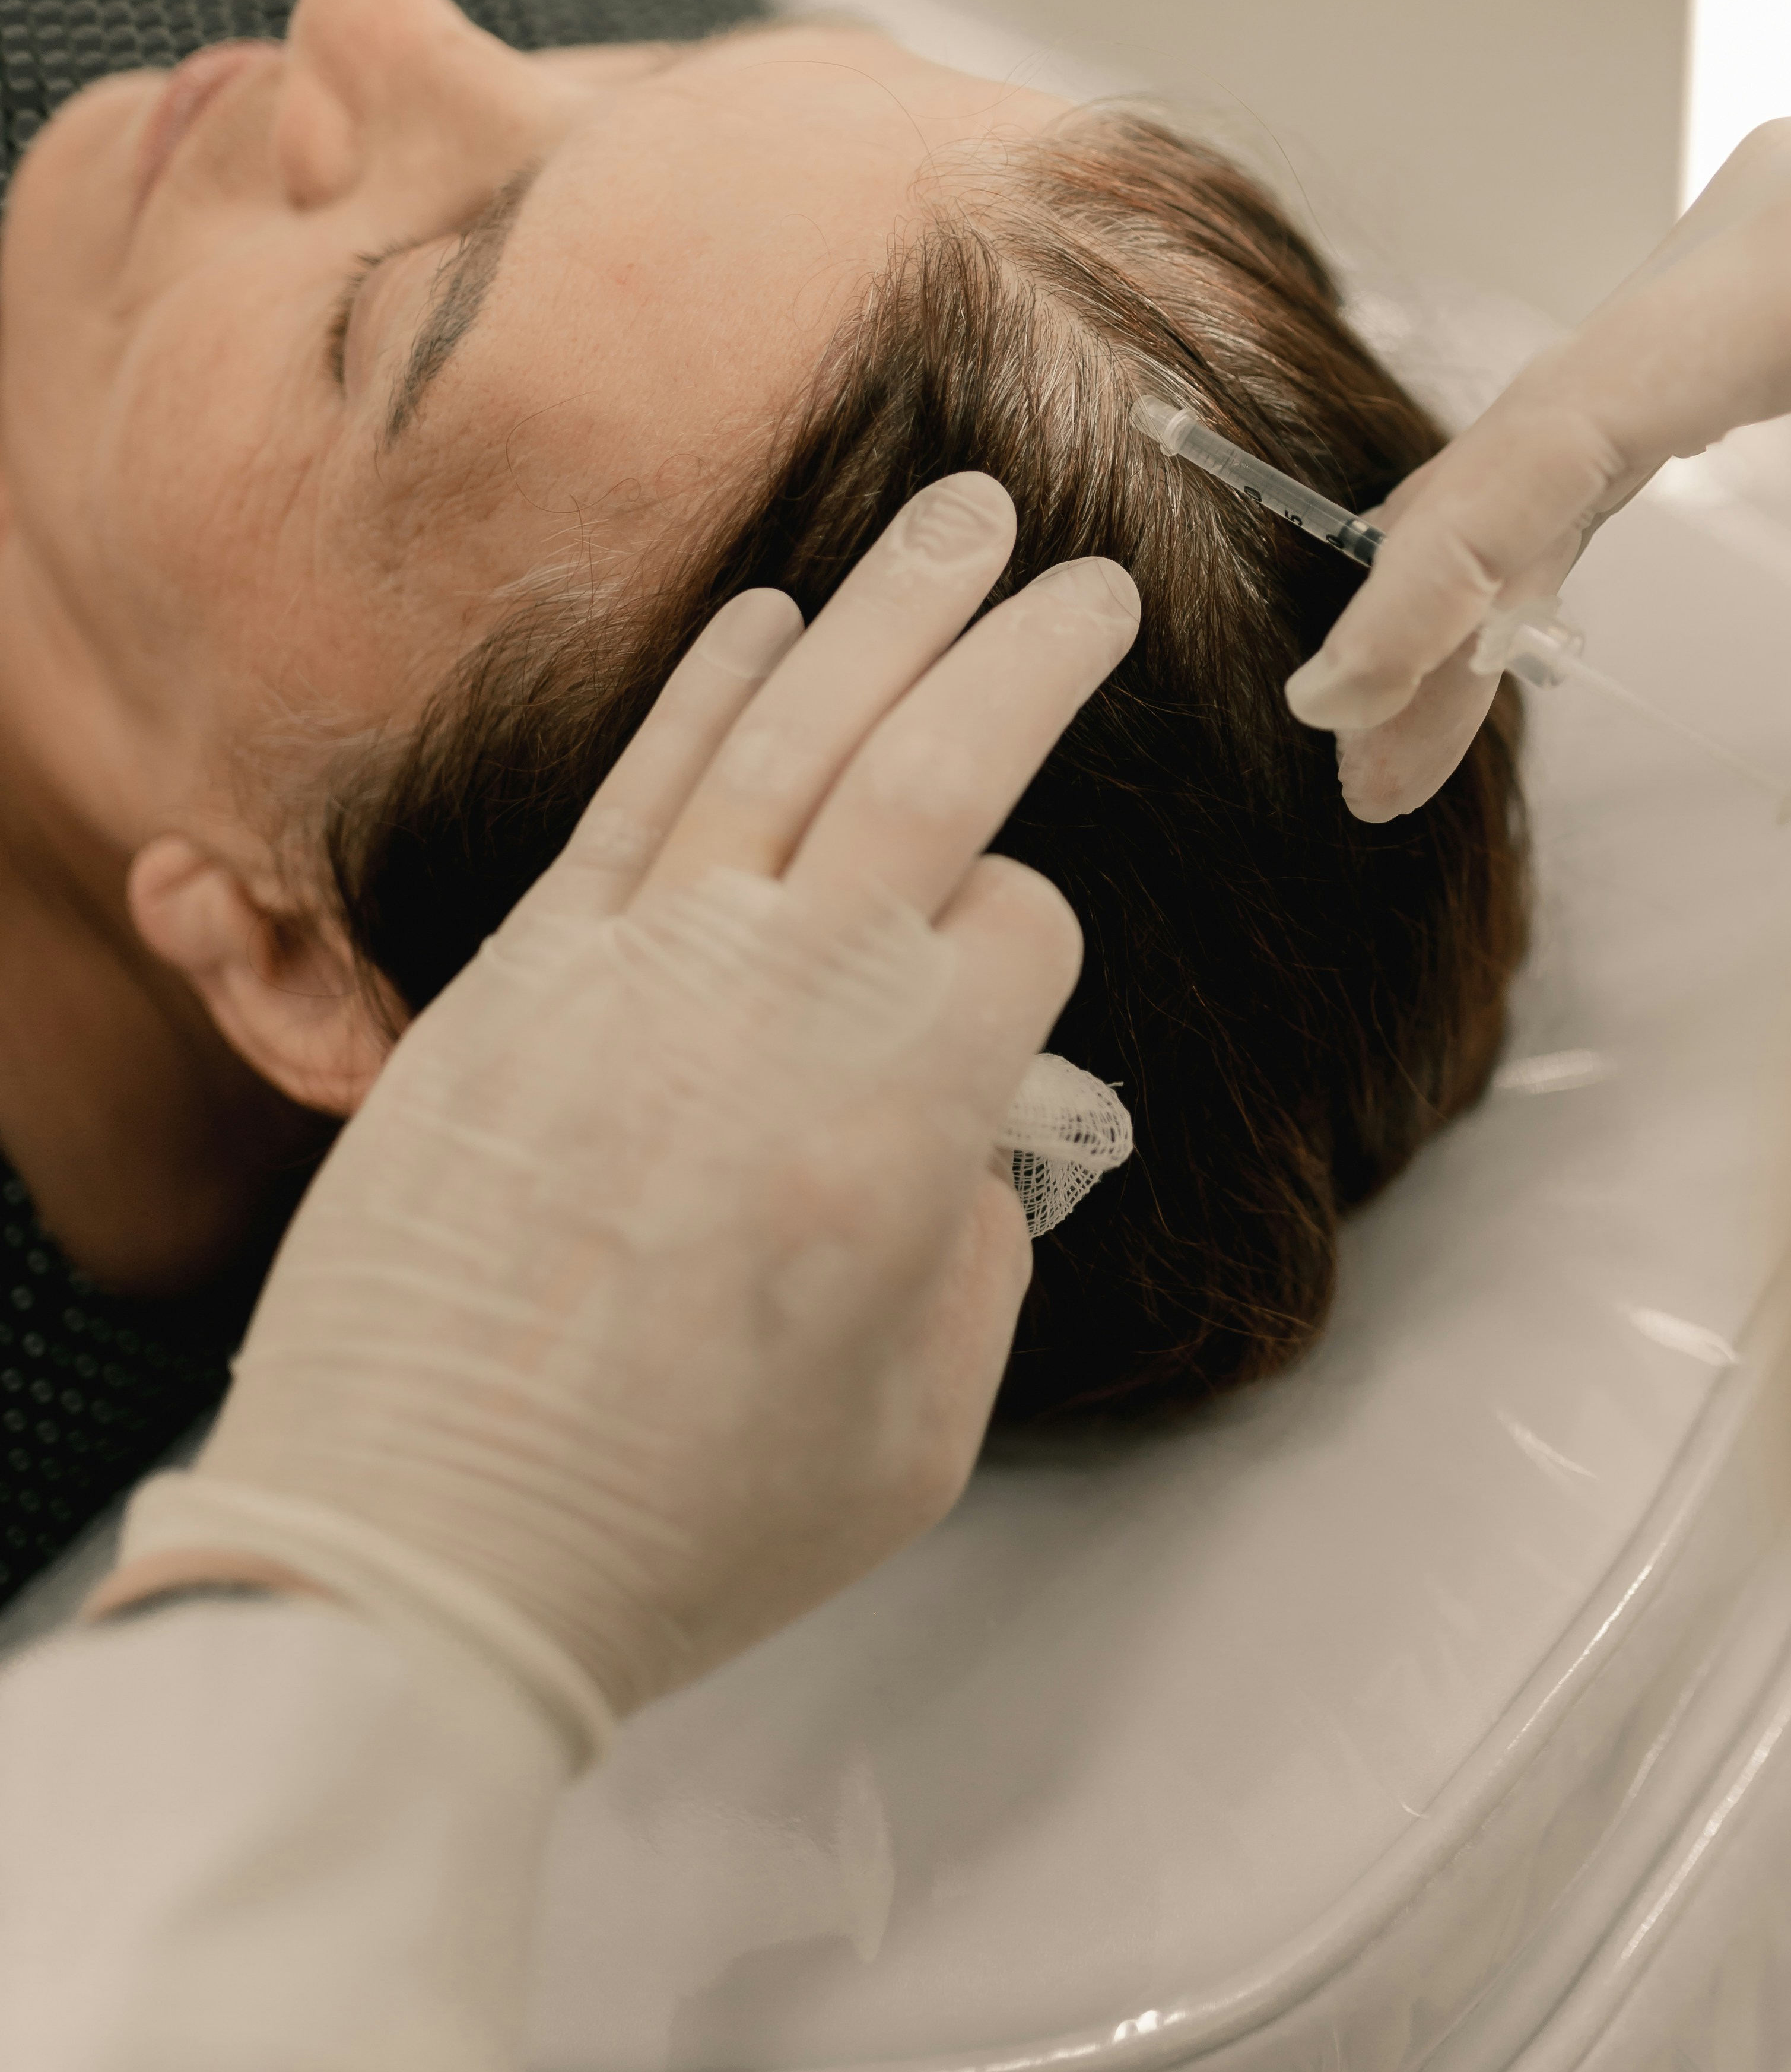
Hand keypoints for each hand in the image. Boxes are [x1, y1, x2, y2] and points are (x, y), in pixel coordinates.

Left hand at [101, 478, 1137, 1745]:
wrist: (419, 1554)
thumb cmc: (680, 1525)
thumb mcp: (916, 1432)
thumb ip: (974, 1255)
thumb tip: (956, 1132)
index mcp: (904, 1126)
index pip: (1026, 933)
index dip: (1036, 946)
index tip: (1004, 999)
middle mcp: (780, 1011)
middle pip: (932, 769)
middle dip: (1026, 651)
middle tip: (1090, 570)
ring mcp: (639, 975)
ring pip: (787, 740)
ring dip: (887, 612)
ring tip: (963, 517)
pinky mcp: (519, 979)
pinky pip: (634, 793)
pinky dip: (707, 690)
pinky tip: (766, 614)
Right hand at [1288, 122, 1790, 839]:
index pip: (1561, 434)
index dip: (1443, 575)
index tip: (1353, 698)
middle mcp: (1757, 218)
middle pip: (1539, 422)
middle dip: (1438, 598)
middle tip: (1360, 769)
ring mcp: (1773, 234)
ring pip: (1576, 414)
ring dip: (1492, 568)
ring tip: (1411, 731)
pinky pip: (1640, 400)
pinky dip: (1571, 517)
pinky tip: (1519, 622)